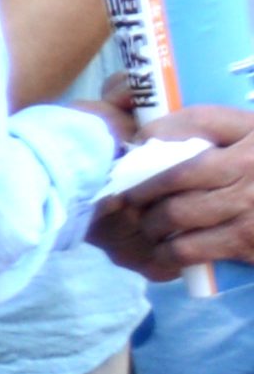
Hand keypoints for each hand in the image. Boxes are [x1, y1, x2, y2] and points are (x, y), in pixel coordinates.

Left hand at [97, 101, 253, 279]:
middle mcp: (252, 166)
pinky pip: (189, 249)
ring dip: (151, 223)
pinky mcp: (247, 243)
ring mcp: (250, 208)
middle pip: (175, 175)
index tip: (137, 144)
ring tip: (150, 226)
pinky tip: (165, 252)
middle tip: (131, 200)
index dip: (156, 133)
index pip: (198, 120)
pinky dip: (168, 252)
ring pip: (176, 214)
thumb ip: (215, 127)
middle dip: (142, 191)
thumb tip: (154, 133)